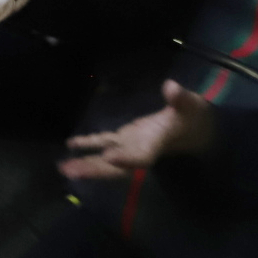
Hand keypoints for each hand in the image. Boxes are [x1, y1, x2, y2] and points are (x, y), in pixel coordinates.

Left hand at [58, 81, 214, 179]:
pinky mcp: (126, 139)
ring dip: (86, 162)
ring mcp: (131, 146)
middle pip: (116, 166)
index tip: (108, 156)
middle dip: (93, 169)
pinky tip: (71, 145)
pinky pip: (105, 144)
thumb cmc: (193, 117)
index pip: (141, 156)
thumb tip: (171, 86)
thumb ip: (180, 99)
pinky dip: (89, 144)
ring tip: (63, 167)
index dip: (126, 158)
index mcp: (156, 145)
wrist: (195, 129)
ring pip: (107, 159)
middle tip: (69, 171)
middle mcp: (140, 151)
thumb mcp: (191, 106)